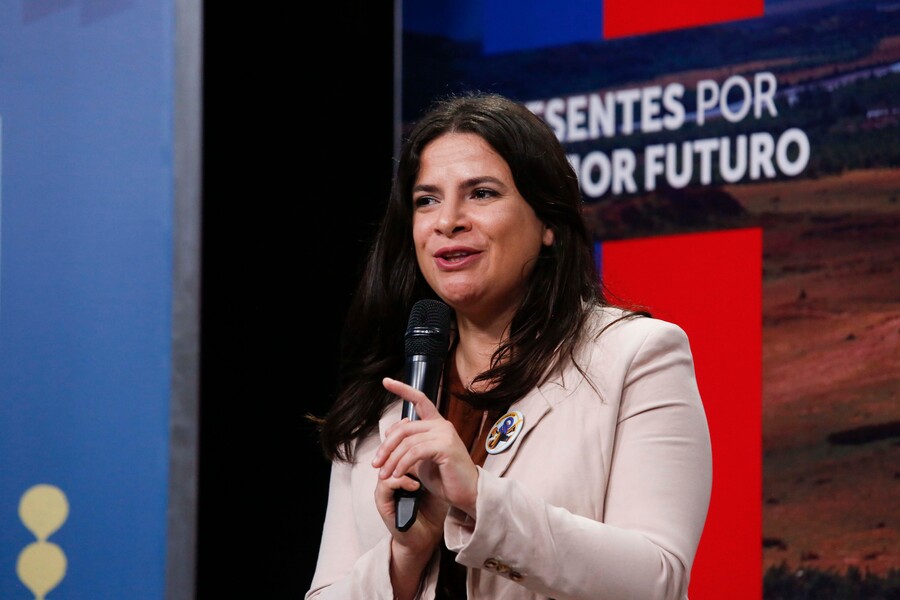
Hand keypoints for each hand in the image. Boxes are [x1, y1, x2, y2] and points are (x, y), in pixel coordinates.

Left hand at [373, 377, 479, 518]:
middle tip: (376, 464)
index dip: (402, 389)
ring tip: (384, 474)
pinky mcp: (445, 446)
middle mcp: (441, 425)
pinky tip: (397, 474)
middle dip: (386, 446)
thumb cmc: (445, 478)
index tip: (386, 381)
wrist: (467, 494)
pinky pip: (415, 452)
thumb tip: (388, 433)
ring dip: (391, 460)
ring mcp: (445, 434)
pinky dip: (402, 464)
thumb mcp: (420, 459)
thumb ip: (407, 445)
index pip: (419, 399)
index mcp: (436, 424)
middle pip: (404, 428)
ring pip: (407, 442)